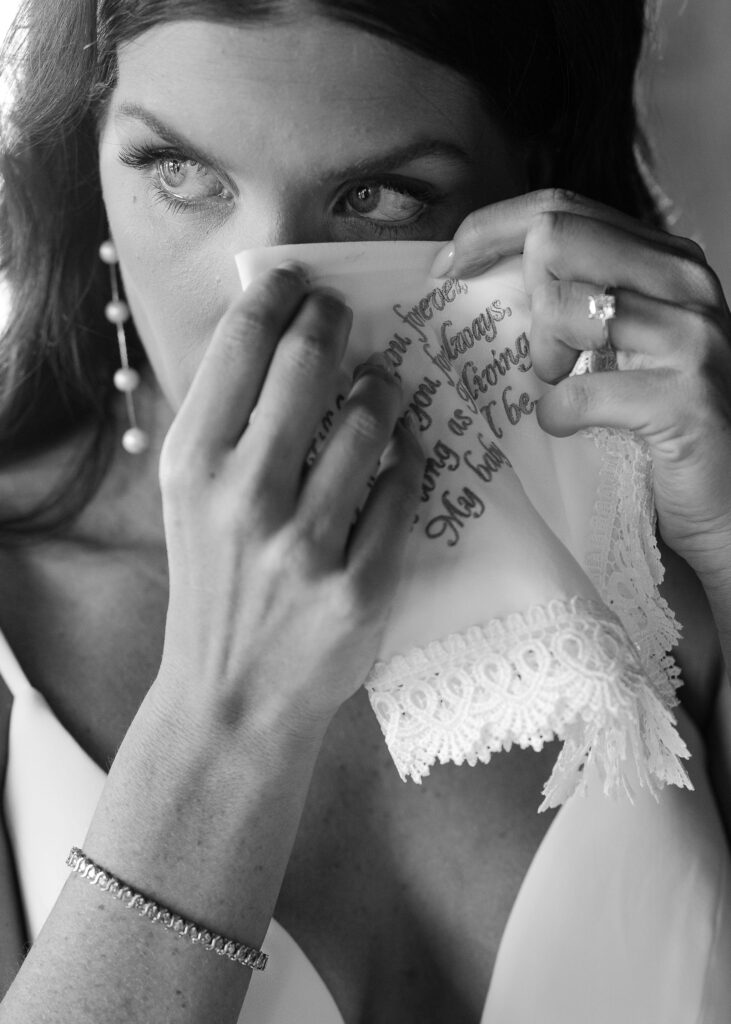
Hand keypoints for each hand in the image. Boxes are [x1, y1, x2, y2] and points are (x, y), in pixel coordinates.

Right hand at [155, 263, 423, 739]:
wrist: (230, 698)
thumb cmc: (213, 589)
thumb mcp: (189, 503)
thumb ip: (224, 427)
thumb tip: (277, 340)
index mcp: (191, 467)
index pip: (239, 347)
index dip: (277, 295)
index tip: (300, 280)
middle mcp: (243, 497)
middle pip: (307, 365)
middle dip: (335, 321)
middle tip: (347, 315)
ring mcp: (304, 545)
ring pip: (369, 424)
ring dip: (384, 388)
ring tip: (385, 381)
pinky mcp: (359, 586)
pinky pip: (403, 492)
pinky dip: (409, 457)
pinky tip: (405, 444)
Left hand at [432, 189, 730, 584]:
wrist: (727, 497)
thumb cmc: (663, 418)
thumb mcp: (626, 339)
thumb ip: (580, 295)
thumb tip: (488, 272)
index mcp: (666, 258)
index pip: (563, 207)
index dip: (490, 229)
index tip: (446, 267)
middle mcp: (687, 281)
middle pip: (557, 238)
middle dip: (524, 296)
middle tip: (541, 351)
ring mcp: (691, 336)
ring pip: (564, 310)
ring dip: (543, 361)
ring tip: (564, 387)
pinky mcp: (683, 398)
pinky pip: (576, 392)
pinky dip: (555, 415)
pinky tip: (568, 425)